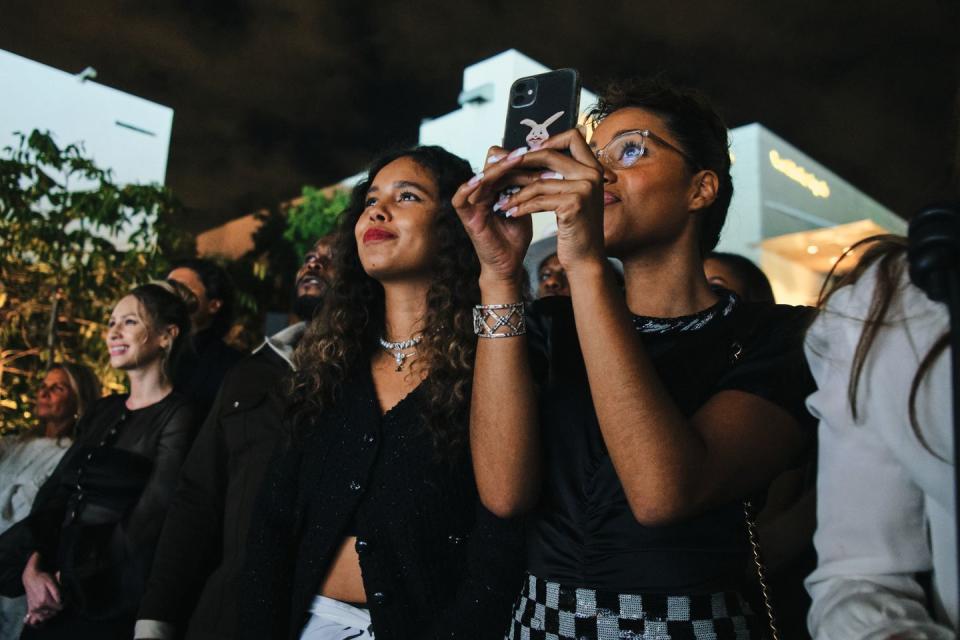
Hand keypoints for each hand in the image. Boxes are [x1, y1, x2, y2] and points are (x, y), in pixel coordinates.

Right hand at [22, 553, 61, 625]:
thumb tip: (61, 601)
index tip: (65, 598)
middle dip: (58, 607)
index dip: (64, 603)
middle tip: (59, 600)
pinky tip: (47, 611)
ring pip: (47, 616)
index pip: (59, 608)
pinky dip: (44, 617)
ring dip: (52, 612)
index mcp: (44, 600)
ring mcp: (34, 609)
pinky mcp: (31, 609)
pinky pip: (39, 618)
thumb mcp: (52, 582)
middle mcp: (38, 606)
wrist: (31, 577)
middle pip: (54, 612)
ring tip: (54, 605)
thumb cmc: (43, 578)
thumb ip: (57, 593)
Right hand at [452, 146, 534, 289]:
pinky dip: (467, 187)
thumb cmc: (516, 237)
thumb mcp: (525, 207)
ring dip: (499, 169)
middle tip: (530, 153)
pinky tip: (480, 179)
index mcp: (494, 188)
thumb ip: (527, 188)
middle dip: (512, 159)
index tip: (539, 152)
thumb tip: (546, 164)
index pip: (502, 162)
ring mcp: (471, 204)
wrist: (509, 264)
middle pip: (491, 164)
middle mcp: (481, 192)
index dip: (518, 156)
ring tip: (517, 160)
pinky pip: (460, 198)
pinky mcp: (465, 217)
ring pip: (481, 177)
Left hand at [492, 129, 606, 274]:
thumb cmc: (576, 228)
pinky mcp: (573, 205)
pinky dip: (521, 206)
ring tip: (502, 200)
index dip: (549, 141)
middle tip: (501, 170)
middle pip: (549, 155)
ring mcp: (585, 189)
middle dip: (521, 163)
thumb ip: (563, 175)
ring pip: (539, 181)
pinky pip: (538, 200)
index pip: (573, 136)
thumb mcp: (574, 196)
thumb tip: (535, 154)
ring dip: (516, 192)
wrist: (586, 258)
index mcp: (594, 169)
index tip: (528, 153)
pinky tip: (511, 213)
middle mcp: (592, 175)